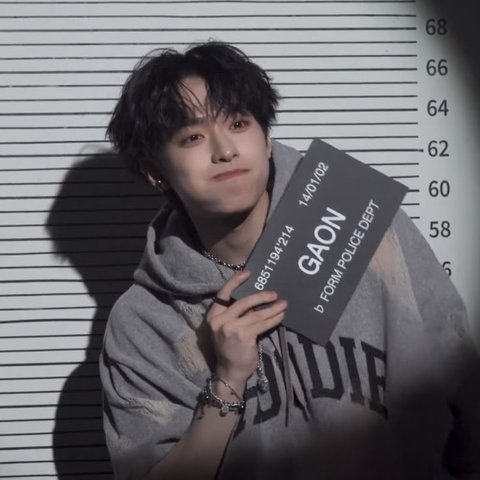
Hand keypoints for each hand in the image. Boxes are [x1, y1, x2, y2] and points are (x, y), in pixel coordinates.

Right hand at [206, 271, 286, 392]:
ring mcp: (230, 328)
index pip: (223, 294)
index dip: (235, 281)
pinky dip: (273, 319)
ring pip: (255, 314)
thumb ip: (237, 314)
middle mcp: (219, 320)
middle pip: (243, 302)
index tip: (248, 273)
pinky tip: (280, 316)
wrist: (230, 372)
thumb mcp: (227, 328)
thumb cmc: (230, 349)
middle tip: (274, 294)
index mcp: (213, 316)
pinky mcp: (243, 336)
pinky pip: (262, 324)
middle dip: (261, 296)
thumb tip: (257, 300)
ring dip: (272, 309)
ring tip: (283, 304)